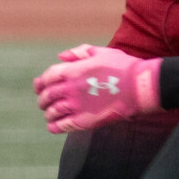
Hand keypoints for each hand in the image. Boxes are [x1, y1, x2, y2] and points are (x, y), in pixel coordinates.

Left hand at [35, 43, 161, 133]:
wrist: (140, 87)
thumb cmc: (123, 67)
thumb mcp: (101, 52)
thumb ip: (79, 52)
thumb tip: (61, 56)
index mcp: (73, 70)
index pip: (48, 77)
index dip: (41, 82)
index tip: (39, 86)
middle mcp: (71, 88)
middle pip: (47, 95)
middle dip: (43, 99)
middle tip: (43, 103)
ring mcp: (77, 106)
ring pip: (53, 111)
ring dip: (48, 113)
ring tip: (50, 115)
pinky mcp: (85, 121)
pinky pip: (63, 126)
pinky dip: (55, 127)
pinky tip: (53, 127)